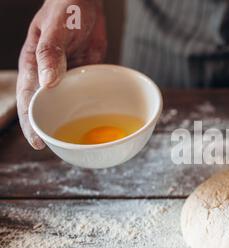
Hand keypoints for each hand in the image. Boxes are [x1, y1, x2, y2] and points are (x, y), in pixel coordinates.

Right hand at [17, 0, 106, 149]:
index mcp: (34, 65)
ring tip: (76, 142)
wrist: (87, 2)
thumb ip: (50, 55)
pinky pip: (86, 94)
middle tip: (58, 149)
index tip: (37, 141)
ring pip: (66, 103)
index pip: (29, 99)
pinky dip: (89, 106)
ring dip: (70, 120)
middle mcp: (49, 74)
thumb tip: (48, 84)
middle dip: (49, 127)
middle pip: (47, 106)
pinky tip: (95, 120)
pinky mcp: (85, 74)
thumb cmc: (66, 9)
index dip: (30, 122)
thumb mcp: (55, 30)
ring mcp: (67, 75)